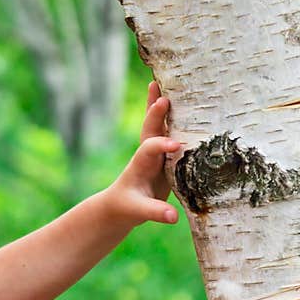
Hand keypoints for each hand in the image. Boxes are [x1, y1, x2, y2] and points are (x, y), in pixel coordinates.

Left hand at [106, 81, 180, 225]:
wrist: (120, 206)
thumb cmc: (128, 208)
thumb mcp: (138, 212)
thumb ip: (154, 212)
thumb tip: (173, 218)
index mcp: (140, 165)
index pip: (149, 150)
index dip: (161, 145)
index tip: (176, 145)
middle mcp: (147, 154)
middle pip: (149, 130)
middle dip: (155, 115)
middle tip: (164, 97)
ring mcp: (155, 153)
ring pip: (157, 125)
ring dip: (159, 106)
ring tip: (162, 82)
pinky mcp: (164, 156)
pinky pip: (168, 131)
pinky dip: (171, 116)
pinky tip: (179, 100)